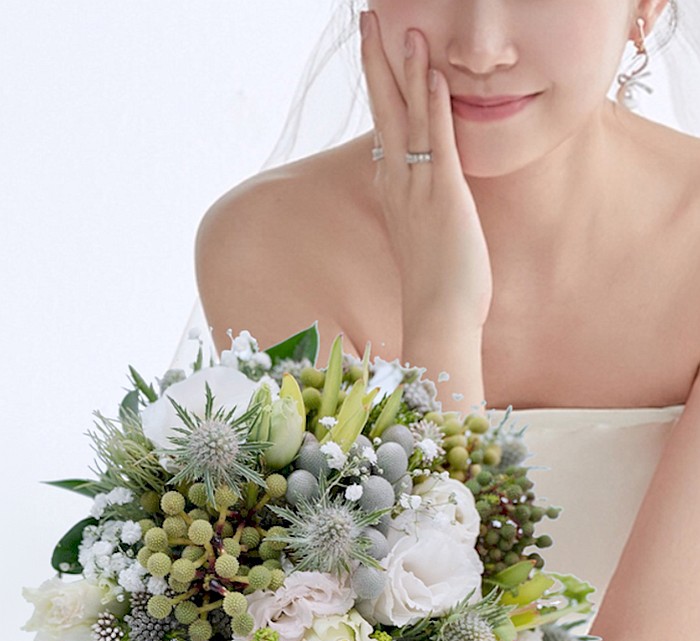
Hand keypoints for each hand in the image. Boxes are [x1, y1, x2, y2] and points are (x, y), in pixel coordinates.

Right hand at [360, 10, 492, 333]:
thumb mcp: (425, 239)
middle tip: (367, 21)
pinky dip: (435, 105)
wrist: (439, 318)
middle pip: (384, 111)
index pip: (386, 129)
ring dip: (405, 70)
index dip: (380, 89)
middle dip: (376, 63)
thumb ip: (422, 210)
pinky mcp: (444, 197)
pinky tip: (433, 72)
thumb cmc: (437, 288)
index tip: (375, 55)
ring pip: (408, 118)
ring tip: (402, 27)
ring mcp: (418, 189)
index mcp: (395, 192)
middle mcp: (399, 184)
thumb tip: (427, 199)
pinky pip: (437, 141)